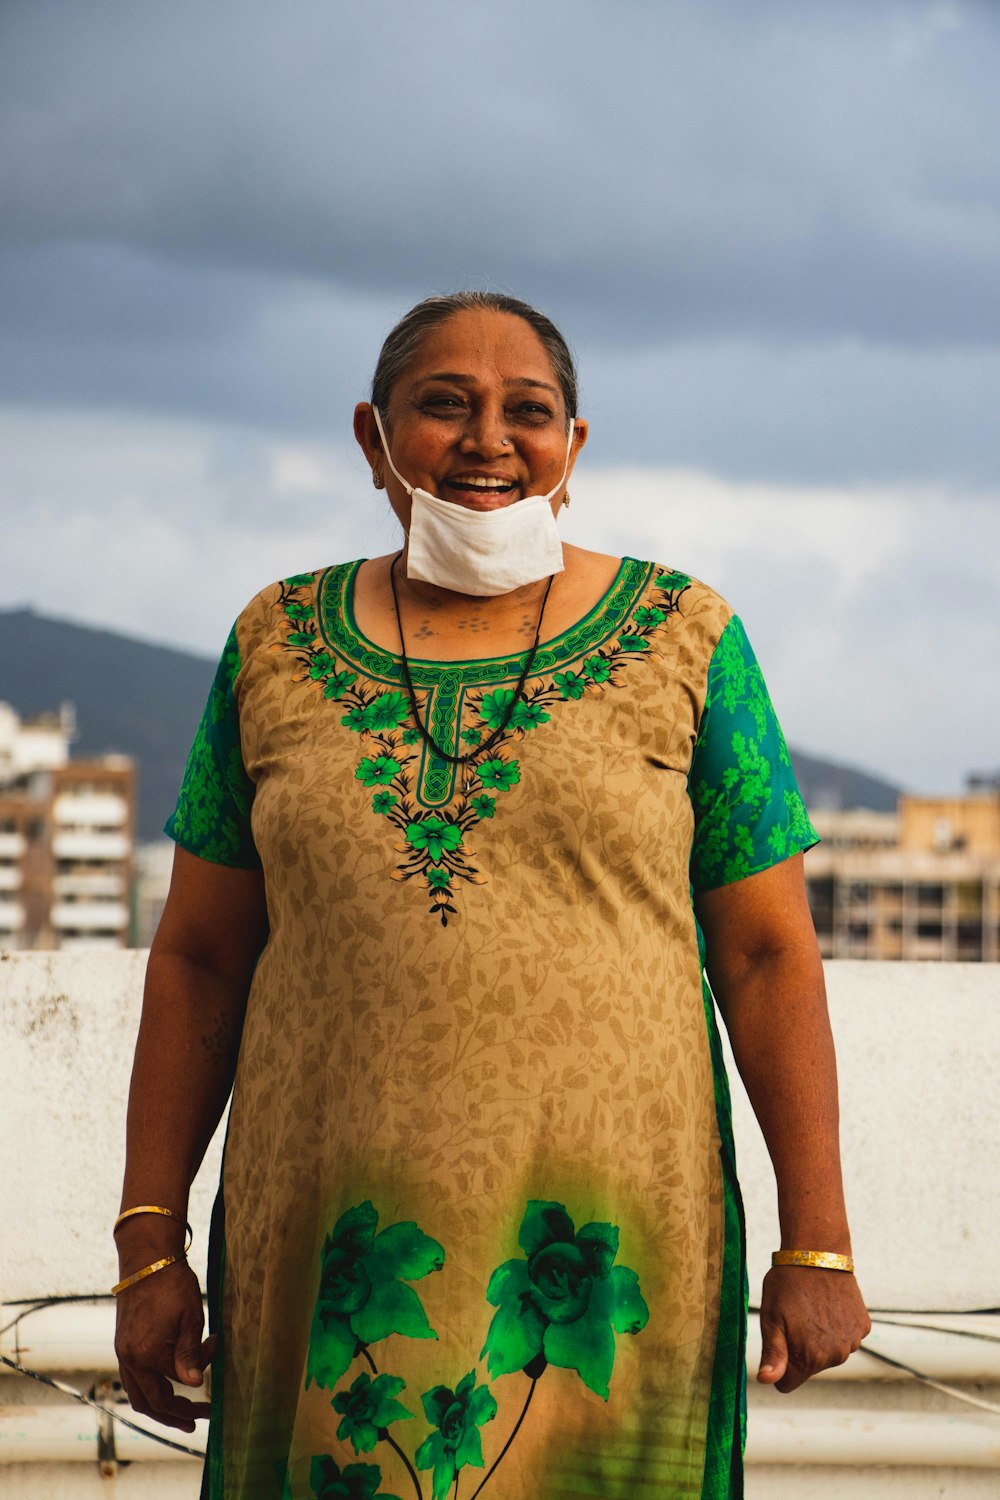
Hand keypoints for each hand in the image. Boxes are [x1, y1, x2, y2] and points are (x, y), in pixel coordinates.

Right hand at [114, 1259, 214, 1430]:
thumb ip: (190, 1355)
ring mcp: (122, 1353)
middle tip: (197, 1420)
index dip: (193, 1400)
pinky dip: (150, 1387)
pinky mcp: (122, 1345)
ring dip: (159, 1406)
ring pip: (137, 1394)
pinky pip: (133, 1378)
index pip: (171, 1393)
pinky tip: (167, 1382)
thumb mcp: (191, 1318)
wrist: (146, 1259)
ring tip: (182, 1410)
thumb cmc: (173, 1284)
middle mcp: (130, 1359)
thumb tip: (194, 1385)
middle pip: (148, 1404)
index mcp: (147, 1355)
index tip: (213, 1404)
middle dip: (173, 1415)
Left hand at [756, 1265, 870, 1392]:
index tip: (778, 1340)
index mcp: (810, 1358)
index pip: (787, 1383)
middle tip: (793, 1317)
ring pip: (827, 1353)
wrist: (818, 1252)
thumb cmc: (788, 1284)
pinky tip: (829, 1305)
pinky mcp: (863, 1326)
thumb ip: (772, 1354)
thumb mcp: (771, 1317)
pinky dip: (836, 1326)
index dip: (779, 1365)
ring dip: (818, 1338)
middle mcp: (836, 1356)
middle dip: (798, 1349)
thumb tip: (767, 1381)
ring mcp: (853, 1341)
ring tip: (811, 1309)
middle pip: (808, 1368)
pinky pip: (845, 1337)